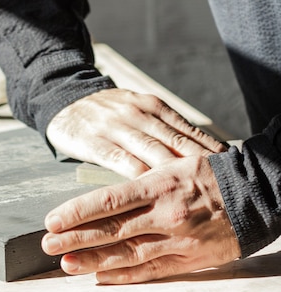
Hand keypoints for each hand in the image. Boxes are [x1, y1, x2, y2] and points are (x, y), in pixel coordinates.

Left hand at [42, 155, 240, 283]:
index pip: (109, 201)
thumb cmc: (210, 175)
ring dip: (94, 260)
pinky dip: (125, 275)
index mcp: (159, 186)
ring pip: (128, 254)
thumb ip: (141, 184)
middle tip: (47, 245)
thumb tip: (105, 198)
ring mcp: (178, 240)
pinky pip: (152, 270)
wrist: (258, 194)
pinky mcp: (190, 259)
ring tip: (67, 264)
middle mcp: (166, 215)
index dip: (77, 212)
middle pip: (112, 230)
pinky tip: (102, 277)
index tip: (53, 221)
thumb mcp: (173, 166)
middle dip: (76, 239)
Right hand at [46, 89, 226, 177]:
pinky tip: (150, 190)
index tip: (228, 168)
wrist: (64, 99)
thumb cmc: (107, 112)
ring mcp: (115, 126)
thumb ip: (163, 129)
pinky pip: (119, 161)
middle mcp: (137, 113)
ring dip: (173, 173)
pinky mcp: (93, 141)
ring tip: (193, 192)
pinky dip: (136, 176)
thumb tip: (197, 152)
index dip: (208, 149)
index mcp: (152, 106)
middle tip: (218, 184)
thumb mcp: (138, 110)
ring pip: (150, 152)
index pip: (186, 130)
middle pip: (174, 142)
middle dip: (198, 164)